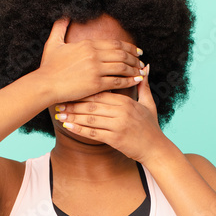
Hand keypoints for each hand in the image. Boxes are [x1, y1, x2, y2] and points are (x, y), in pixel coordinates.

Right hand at [34, 17, 144, 103]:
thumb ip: (60, 27)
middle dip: (134, 57)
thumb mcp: (53, 43)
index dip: (128, 47)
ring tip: (141, 71)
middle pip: (122, 54)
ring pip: (122, 67)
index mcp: (88, 44)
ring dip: (134, 69)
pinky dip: (129, 80)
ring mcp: (96, 69)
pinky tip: (136, 81)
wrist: (44, 84)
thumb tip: (64, 14)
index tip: (136, 51)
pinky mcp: (96, 84)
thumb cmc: (48, 66)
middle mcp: (94, 54)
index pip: (115, 44)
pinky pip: (117, 81)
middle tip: (141, 61)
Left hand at [55, 64, 170, 163]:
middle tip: (59, 101)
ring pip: (91, 118)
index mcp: (126, 102)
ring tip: (59, 113)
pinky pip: (93, 133)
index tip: (70, 90)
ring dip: (73, 116)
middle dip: (74, 104)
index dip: (84, 91)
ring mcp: (118, 126)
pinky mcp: (115, 139)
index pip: (101, 92)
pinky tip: (68, 126)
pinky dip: (79, 129)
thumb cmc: (151, 126)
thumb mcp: (149, 103)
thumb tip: (145, 67)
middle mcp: (121, 112)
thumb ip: (143, 86)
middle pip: (93, 105)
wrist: (156, 148)